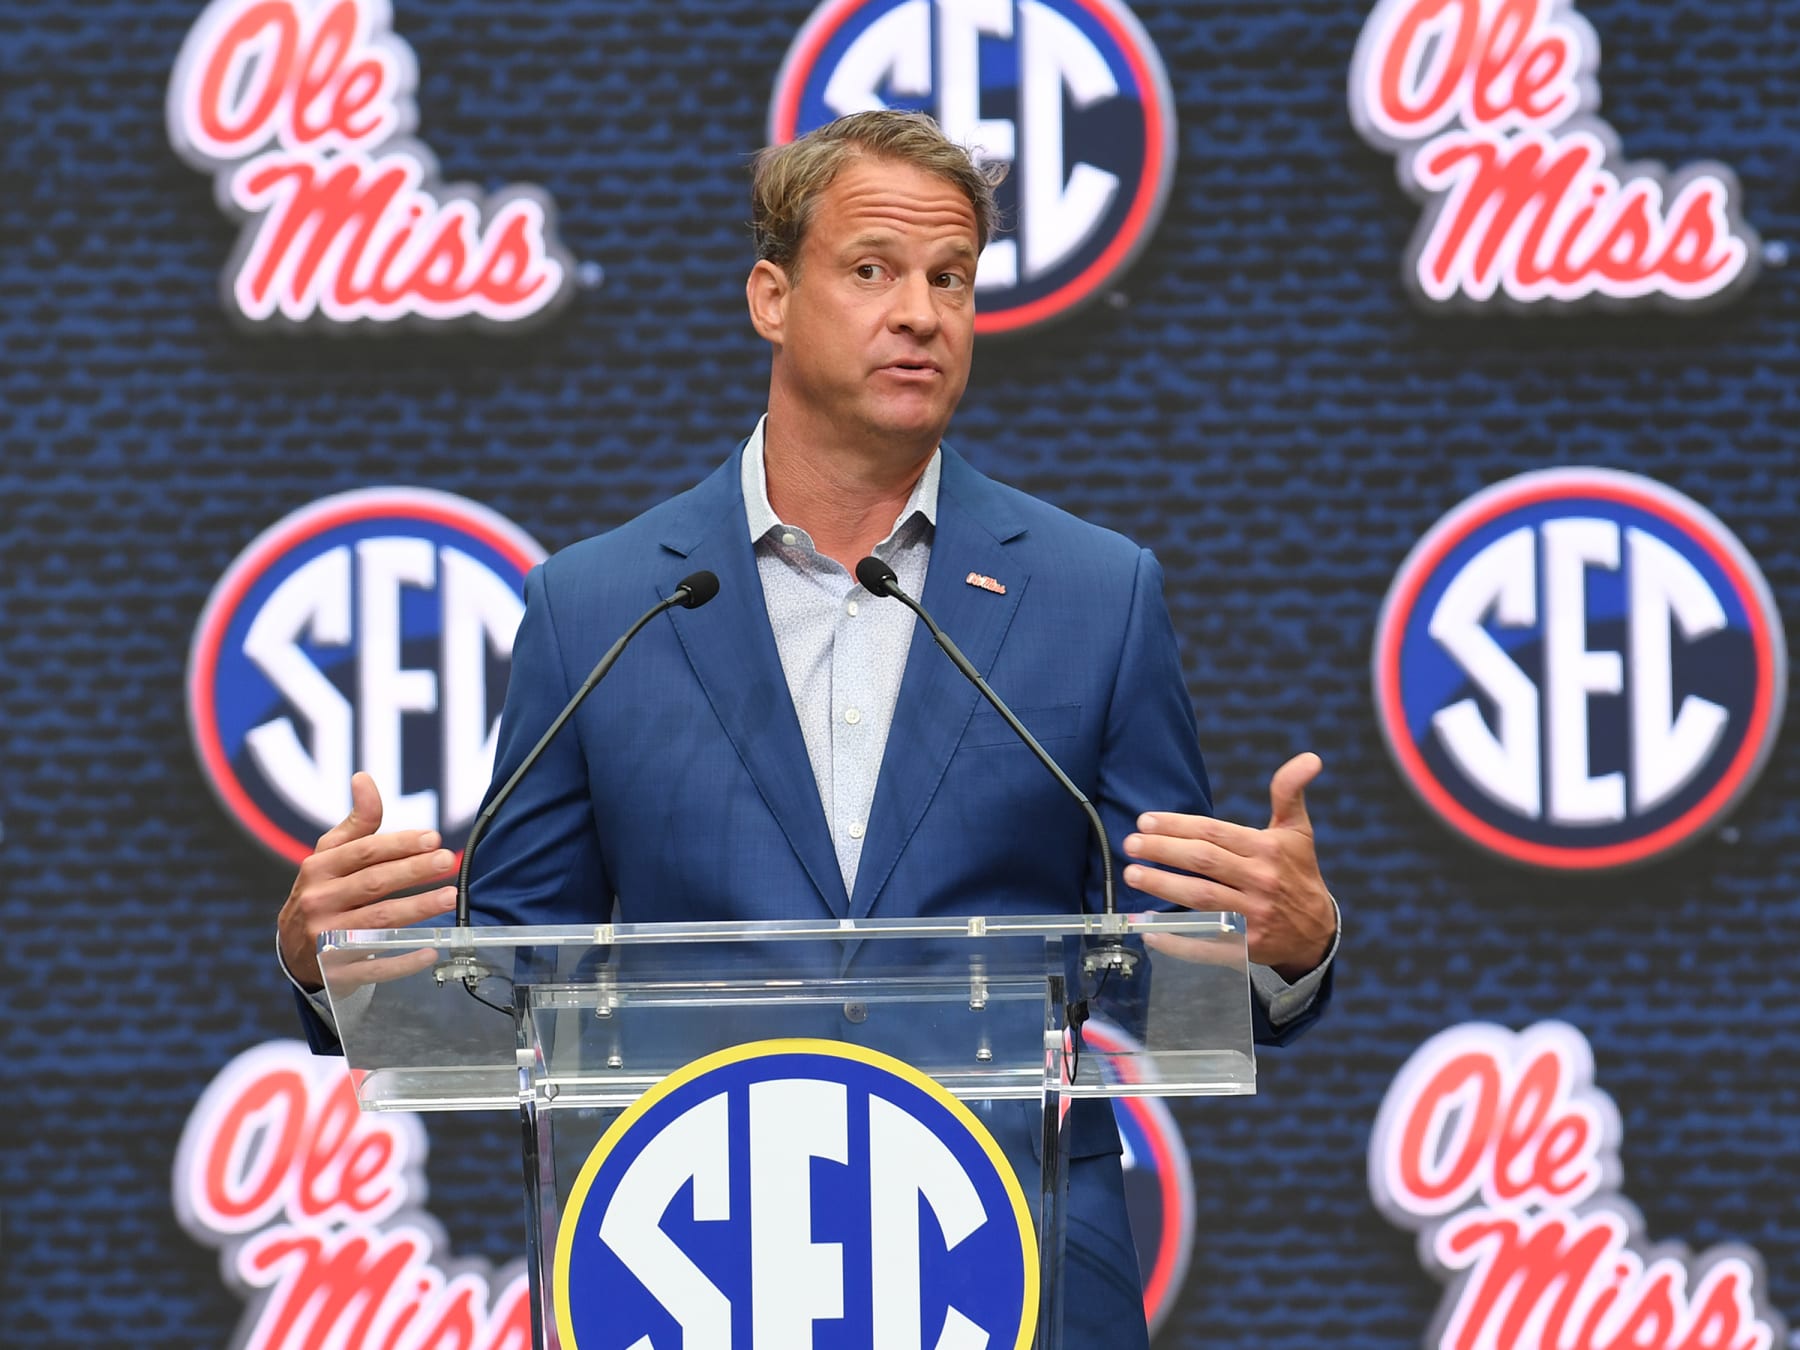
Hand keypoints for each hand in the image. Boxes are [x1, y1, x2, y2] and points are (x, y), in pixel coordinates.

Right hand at [277, 773, 458, 990]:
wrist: (293, 950)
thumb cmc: (323, 891)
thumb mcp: (330, 856)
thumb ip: (356, 823)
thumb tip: (364, 778)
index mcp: (318, 869)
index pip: (364, 852)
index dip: (400, 844)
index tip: (433, 838)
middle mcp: (318, 902)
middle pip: (374, 884)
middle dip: (414, 871)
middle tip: (448, 862)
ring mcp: (325, 938)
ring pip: (378, 922)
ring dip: (418, 910)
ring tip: (450, 897)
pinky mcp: (336, 970)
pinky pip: (374, 965)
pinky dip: (403, 960)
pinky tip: (430, 950)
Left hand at [1123, 752, 1336, 978]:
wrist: (1317, 931)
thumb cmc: (1297, 873)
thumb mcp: (1297, 831)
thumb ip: (1289, 792)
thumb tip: (1309, 757)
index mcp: (1267, 850)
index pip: (1214, 833)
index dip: (1177, 825)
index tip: (1145, 820)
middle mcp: (1260, 882)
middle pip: (1204, 862)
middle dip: (1163, 851)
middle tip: (1131, 844)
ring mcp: (1254, 917)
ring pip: (1201, 899)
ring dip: (1163, 886)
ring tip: (1132, 875)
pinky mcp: (1247, 949)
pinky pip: (1207, 945)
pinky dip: (1178, 940)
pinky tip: (1150, 931)